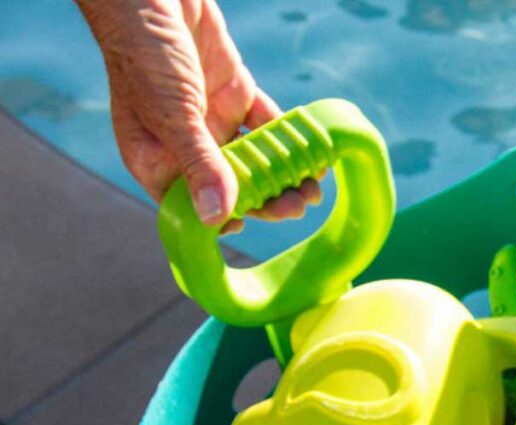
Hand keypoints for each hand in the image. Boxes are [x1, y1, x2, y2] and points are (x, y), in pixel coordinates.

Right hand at [77, 0, 320, 232]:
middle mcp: (185, 143)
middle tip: (298, 206)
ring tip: (311, 189)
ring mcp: (212, 117)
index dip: (220, 219)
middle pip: (231, 185)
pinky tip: (312, 154)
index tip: (249, 225)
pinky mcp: (235, 92)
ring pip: (253, 158)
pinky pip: (266, 123)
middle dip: (265, 200)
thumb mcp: (173, 114)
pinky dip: (288, 138)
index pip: (190, 204)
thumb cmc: (145, 51)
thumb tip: (216, 217)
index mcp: (156, 157)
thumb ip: (200, 164)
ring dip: (282, 174)